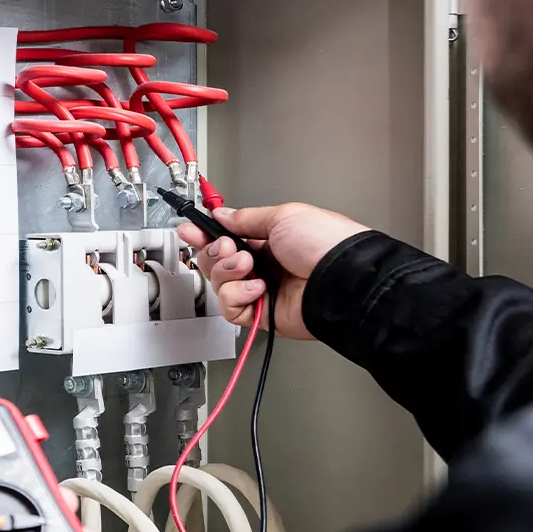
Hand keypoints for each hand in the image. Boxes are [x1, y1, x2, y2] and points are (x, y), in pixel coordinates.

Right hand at [179, 203, 369, 339]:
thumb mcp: (283, 216)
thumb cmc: (325, 244)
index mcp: (269, 240)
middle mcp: (264, 266)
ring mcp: (262, 291)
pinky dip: (237, 297)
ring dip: (227, 272)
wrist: (342, 278)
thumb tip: (223, 215)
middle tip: (225, 247)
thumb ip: (247, 218)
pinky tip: (257, 288)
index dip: (205, 235)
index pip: (227, 238)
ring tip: (247, 266)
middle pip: (217, 263)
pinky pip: (232, 310)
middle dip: (214, 252)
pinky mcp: (262, 316)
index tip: (190, 230)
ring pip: (220, 286)